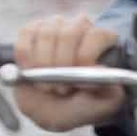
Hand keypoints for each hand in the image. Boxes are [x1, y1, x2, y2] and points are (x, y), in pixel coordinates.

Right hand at [9, 11, 126, 130]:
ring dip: (43, 64)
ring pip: (46, 34)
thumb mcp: (104, 104)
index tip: (78, 81)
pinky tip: (31, 73)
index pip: (96, 36)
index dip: (85, 57)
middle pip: (68, 34)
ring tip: (48, 86)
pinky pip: (26, 35)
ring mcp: (54, 26)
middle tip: (61, 88)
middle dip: (61, 64)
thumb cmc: (82, 104)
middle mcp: (79, 27)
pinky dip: (26, 58)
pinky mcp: (30, 31)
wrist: (53, 109)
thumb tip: (100, 69)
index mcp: (103, 40)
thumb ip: (111, 92)